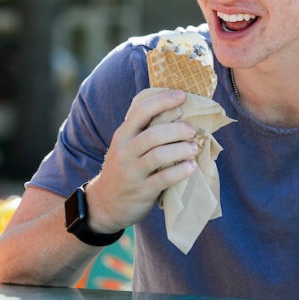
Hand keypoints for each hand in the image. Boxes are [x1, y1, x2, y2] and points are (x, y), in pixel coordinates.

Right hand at [86, 88, 197, 231]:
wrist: (104, 203)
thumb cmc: (123, 169)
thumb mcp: (125, 147)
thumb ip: (142, 133)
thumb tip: (177, 115)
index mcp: (122, 136)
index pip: (140, 110)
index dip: (162, 100)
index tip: (182, 95)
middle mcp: (124, 151)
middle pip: (154, 133)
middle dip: (178, 129)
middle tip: (192, 130)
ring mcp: (132, 172)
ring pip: (160, 155)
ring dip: (182, 150)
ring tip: (194, 148)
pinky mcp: (141, 191)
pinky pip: (165, 178)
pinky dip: (182, 171)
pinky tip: (191, 167)